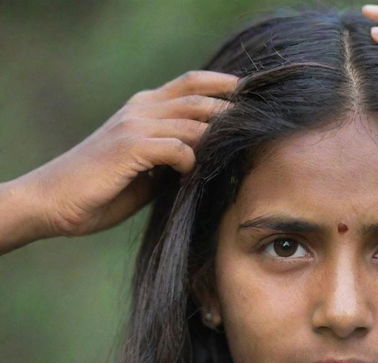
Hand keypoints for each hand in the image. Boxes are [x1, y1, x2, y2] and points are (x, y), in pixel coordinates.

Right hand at [15, 70, 238, 237]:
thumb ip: (172, 157)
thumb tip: (208, 160)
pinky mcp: (130, 147)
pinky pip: (178, 148)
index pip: (191, 84)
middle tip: (256, 127)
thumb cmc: (103, 188)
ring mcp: (135, 125)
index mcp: (144, 107)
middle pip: (198, 97)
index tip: (251, 99)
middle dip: (231, 111)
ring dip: (216, 139)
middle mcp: (141, 109)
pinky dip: (191, 160)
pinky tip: (189, 175)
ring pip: (192, 121)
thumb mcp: (146, 168)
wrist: (57, 200)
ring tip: (232, 155)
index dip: (224, 86)